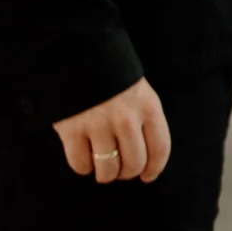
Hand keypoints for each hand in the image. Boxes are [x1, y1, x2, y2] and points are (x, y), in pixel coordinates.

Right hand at [52, 78, 172, 184]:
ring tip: (102, 170)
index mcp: (148, 106)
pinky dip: (83, 168)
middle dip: (128, 173)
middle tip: (120, 171)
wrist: (75, 53)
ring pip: (108, 169)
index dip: (155, 168)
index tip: (148, 176)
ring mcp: (98, 124)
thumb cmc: (110, 76)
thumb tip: (146, 155)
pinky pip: (80, 164)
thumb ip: (144, 118)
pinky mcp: (71, 130)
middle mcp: (126, 118)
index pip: (160, 148)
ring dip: (106, 175)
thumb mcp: (138, 91)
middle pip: (134, 163)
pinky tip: (84, 159)